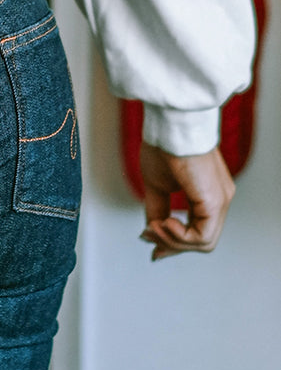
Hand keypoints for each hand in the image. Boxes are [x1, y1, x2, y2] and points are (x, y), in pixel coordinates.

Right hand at [139, 141, 234, 259]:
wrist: (170, 123)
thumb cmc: (163, 144)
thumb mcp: (156, 184)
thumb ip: (157, 209)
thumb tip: (151, 231)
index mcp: (209, 194)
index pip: (199, 230)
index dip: (175, 243)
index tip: (152, 245)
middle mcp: (220, 199)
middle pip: (202, 241)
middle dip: (172, 245)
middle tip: (149, 238)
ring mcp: (221, 200)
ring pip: (204, 243)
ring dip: (173, 240)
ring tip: (154, 226)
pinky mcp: (215, 201)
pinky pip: (202, 236)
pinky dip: (180, 236)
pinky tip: (165, 222)